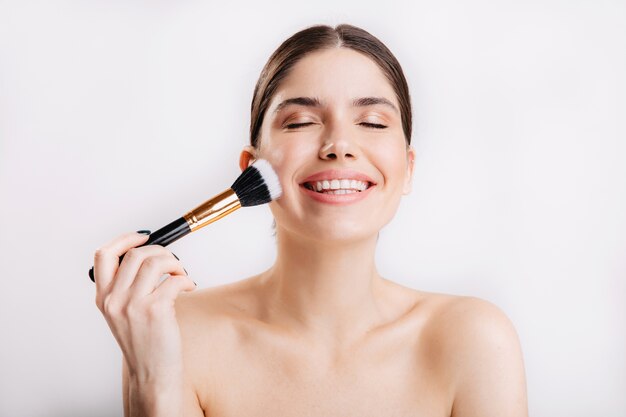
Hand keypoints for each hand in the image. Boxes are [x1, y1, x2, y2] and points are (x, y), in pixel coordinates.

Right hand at [93, 231, 196, 382]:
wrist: (152, 372)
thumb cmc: (143, 342)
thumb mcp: (122, 313)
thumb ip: (125, 287)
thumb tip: (147, 256)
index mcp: (104, 297)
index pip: (104, 255)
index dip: (124, 239)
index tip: (142, 236)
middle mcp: (114, 299)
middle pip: (135, 254)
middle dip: (161, 252)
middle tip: (173, 264)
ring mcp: (133, 304)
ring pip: (155, 261)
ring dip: (175, 263)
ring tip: (181, 275)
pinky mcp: (155, 310)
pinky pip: (174, 280)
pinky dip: (186, 279)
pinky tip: (189, 288)